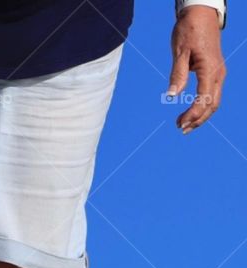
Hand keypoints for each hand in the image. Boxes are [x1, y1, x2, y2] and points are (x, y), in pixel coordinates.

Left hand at [167, 6, 225, 132]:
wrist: (201, 14)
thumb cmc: (189, 30)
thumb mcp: (180, 51)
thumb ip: (178, 74)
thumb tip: (171, 95)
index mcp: (210, 69)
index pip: (204, 99)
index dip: (193, 114)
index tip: (179, 123)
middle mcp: (218, 73)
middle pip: (212, 104)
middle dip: (198, 119)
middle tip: (180, 129)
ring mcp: (218, 72)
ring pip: (214, 101)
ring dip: (201, 115)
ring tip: (183, 125)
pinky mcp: (214, 71)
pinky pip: (212, 94)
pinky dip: (203, 106)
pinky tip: (191, 112)